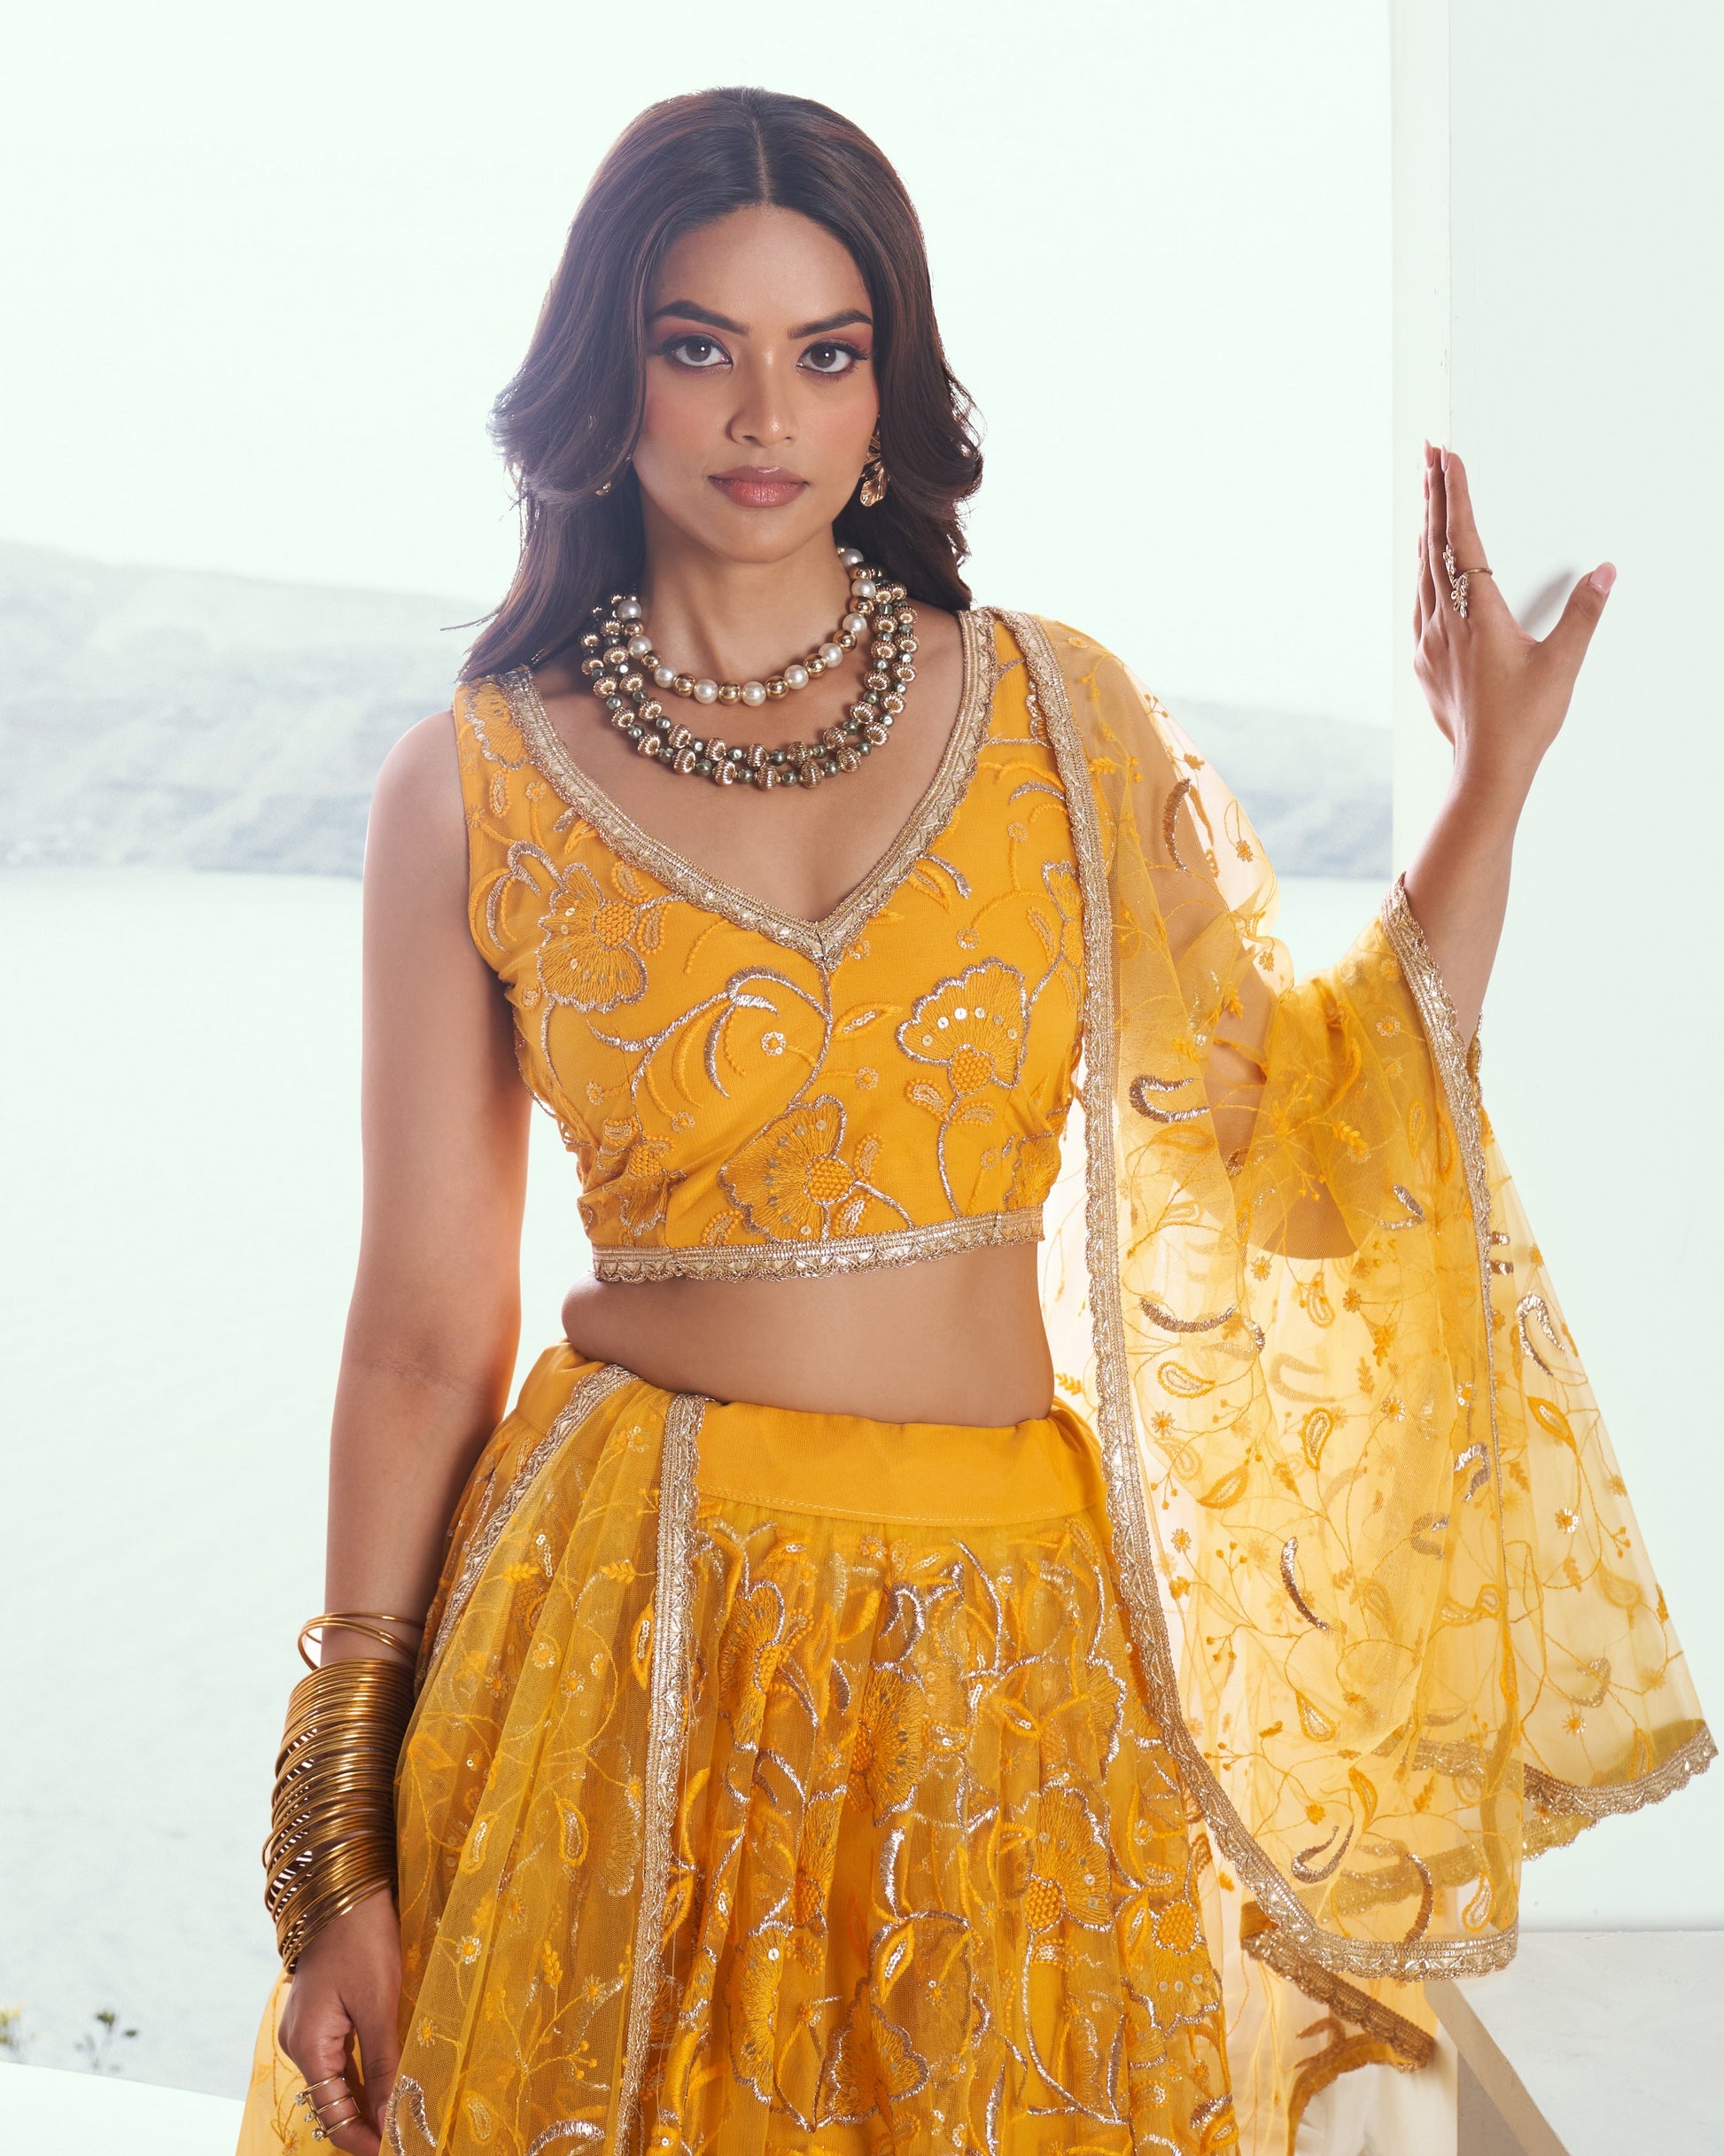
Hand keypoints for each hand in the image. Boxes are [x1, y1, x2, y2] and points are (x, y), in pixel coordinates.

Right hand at [277, 1889, 402, 2153]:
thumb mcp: (380, 2004)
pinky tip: (390, 2079)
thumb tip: (392, 2116)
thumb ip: (385, 2063)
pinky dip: (363, 2073)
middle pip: (332, 2100)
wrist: (345, 1889)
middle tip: (406, 2135)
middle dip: (367, 2123)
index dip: (361, 2140)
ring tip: (403, 2115)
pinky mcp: (320, 2012)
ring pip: (337, 2079)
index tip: (394, 2151)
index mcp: (308, 2045)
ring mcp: (307, 2027)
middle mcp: (300, 2042)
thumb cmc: (362, 1940)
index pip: (331, 2115)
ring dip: (367, 2099)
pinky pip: (340, 2056)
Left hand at [1415, 442, 1613, 801]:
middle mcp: (1444, 624)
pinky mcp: (1425, 663)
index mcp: (1477, 616)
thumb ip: (1584, 615)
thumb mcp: (1562, 665)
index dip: (1454, 496)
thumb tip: (1604, 574)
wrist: (1486, 771)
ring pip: (1422, 573)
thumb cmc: (1523, 722)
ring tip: (1427, 496)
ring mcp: (1430, 643)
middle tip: (1428, 455)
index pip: (1461, 541)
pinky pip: (1420, 604)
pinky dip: (1423, 573)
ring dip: (1426, 531)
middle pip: (1433, 546)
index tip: (1446, 458)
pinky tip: (1425, 567)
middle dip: (1433, 496)